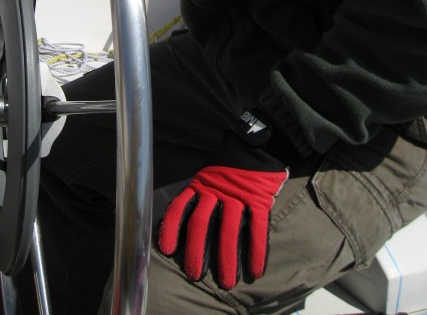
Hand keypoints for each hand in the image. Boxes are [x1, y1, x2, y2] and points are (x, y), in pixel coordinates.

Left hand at [157, 135, 287, 288]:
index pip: (180, 207)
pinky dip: (256, 251)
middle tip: (195, 275)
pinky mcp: (259, 199)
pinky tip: (254, 270)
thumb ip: (198, 195)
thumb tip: (181, 225)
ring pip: (229, 229)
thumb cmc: (228, 165)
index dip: (171, 228)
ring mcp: (238, 195)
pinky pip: (257, 228)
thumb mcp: (207, 175)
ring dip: (227, 258)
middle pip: (201, 223)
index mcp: (200, 184)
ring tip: (227, 282)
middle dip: (197, 251)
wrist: (256, 144)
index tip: (167, 250)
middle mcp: (215, 190)